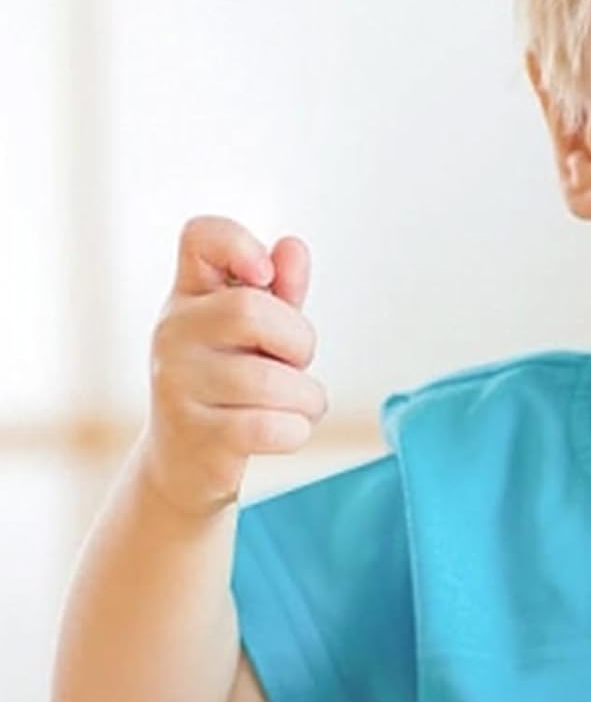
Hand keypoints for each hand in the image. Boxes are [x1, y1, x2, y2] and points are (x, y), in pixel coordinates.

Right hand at [145, 215, 327, 518]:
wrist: (185, 465)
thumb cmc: (231, 387)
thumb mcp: (256, 335)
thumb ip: (280, 292)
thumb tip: (293, 247)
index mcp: (189, 295)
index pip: (199, 236)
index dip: (239, 244)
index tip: (264, 275)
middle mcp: (173, 332)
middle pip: (252, 310)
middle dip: (299, 341)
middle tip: (294, 363)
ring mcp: (177, 384)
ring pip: (273, 380)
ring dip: (307, 398)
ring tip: (294, 405)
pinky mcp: (198, 436)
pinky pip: (274, 427)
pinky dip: (297, 431)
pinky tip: (284, 431)